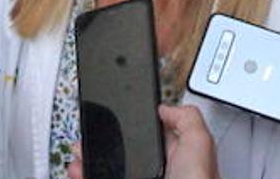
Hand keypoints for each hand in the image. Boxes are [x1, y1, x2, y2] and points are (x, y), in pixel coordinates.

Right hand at [64, 106, 218, 178]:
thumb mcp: (199, 143)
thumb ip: (187, 119)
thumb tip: (166, 107)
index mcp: (175, 158)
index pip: (152, 136)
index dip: (135, 126)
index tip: (118, 117)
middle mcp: (156, 173)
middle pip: (125, 153)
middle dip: (105, 143)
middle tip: (91, 136)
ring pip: (108, 169)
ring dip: (90, 160)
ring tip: (80, 153)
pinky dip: (85, 174)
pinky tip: (79, 170)